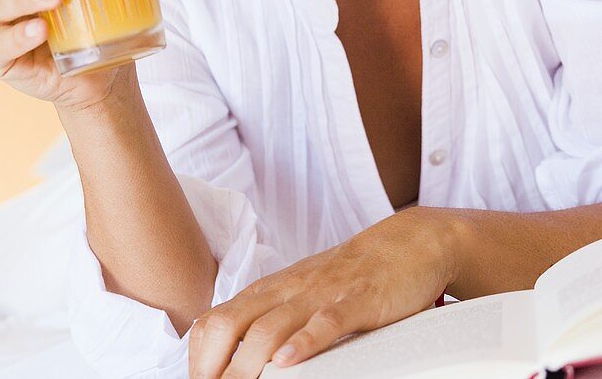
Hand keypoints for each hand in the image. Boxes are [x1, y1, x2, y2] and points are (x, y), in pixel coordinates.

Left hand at [188, 206, 459, 377]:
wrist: (407, 242)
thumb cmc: (351, 275)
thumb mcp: (302, 292)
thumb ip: (270, 316)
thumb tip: (235, 352)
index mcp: (271, 290)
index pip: (216, 320)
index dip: (200, 356)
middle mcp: (288, 289)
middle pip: (232, 324)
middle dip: (214, 365)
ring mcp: (320, 293)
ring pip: (271, 327)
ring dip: (249, 362)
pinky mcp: (356, 300)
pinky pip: (326, 321)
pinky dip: (305, 342)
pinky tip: (289, 361)